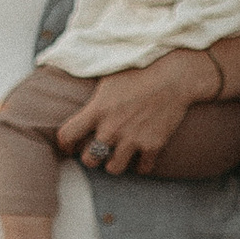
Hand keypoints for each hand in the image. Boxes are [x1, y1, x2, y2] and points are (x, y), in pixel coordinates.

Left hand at [54, 49, 206, 176]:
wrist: (175, 76)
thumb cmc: (140, 70)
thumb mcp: (109, 76)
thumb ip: (93, 93)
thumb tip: (72, 80)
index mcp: (97, 110)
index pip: (66, 135)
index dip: (64, 144)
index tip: (69, 146)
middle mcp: (112, 129)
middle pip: (89, 160)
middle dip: (91, 156)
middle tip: (98, 150)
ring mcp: (133, 139)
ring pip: (113, 169)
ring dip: (114, 163)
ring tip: (118, 155)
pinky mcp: (153, 145)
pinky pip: (143, 169)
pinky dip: (142, 165)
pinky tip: (142, 156)